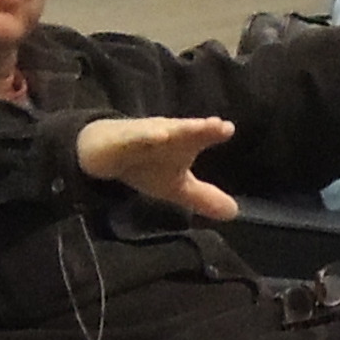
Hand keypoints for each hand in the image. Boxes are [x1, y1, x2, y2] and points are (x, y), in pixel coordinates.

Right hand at [75, 114, 236, 219]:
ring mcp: (143, 135)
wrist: (105, 153)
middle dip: (202, 128)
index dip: (214, 132)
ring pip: (160, 130)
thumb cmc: (146, 164)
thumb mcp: (177, 186)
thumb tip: (234, 213)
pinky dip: (143, 136)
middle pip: (185, 130)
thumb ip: (203, 197)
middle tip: (220, 126)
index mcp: (181, 142)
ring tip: (194, 128)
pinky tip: (157, 136)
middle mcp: (166, 134)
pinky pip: (132, 138)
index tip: (228, 129)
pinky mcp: (121, 139)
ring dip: (175, 129)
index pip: (200, 136)